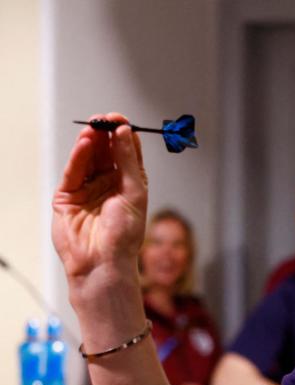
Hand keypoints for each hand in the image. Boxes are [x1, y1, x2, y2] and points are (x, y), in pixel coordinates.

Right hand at [52, 113, 147, 289]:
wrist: (104, 262)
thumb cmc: (125, 233)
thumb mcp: (134, 192)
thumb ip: (128, 161)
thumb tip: (125, 132)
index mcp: (129, 184)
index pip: (126, 152)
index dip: (124, 135)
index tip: (121, 120)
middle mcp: (108, 184)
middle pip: (105, 152)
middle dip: (105, 134)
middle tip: (105, 119)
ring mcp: (86, 189)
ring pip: (88, 159)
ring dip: (91, 142)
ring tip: (94, 127)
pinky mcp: (67, 197)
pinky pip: (73, 172)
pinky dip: (78, 156)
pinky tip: (85, 143)